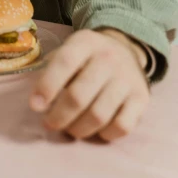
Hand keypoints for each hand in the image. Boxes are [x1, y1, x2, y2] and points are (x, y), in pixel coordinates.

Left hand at [29, 28, 149, 141]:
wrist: (125, 49)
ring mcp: (127, 79)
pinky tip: (95, 130)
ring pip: (99, 115)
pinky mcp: (142, 98)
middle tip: (50, 123)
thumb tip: (38, 101)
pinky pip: (122, 126)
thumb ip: (52, 69)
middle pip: (79, 96)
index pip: (64, 63)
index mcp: (85, 42)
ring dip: (79, 129)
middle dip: (59, 116)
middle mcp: (108, 58)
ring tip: (70, 129)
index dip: (47, 86)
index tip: (35, 106)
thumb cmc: (86, 56)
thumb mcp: (69, 49)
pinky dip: (105, 134)